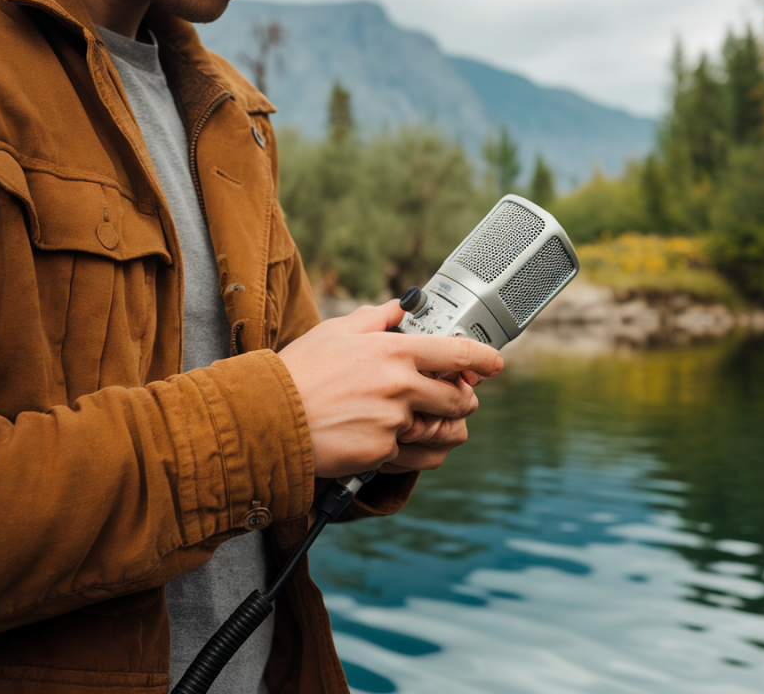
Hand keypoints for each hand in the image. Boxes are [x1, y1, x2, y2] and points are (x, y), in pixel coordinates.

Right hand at [277, 300, 502, 476]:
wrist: (268, 418)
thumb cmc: (297, 372)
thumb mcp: (336, 331)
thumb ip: (377, 318)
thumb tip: (401, 307)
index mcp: (393, 352)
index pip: (456, 353)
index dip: (483, 358)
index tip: (495, 363)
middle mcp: (399, 387)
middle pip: (458, 397)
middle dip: (464, 399)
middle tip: (458, 397)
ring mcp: (393, 423)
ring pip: (440, 431)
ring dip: (444, 429)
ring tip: (433, 424)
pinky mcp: (381, 453)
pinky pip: (414, 457)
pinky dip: (414, 452)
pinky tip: (402, 443)